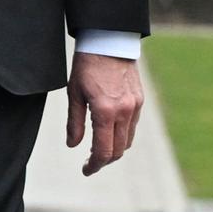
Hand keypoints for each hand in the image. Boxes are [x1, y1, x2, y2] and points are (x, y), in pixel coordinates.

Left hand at [66, 53, 143, 176]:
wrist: (109, 41)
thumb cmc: (86, 65)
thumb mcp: (74, 93)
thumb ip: (74, 122)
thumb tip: (73, 145)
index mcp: (105, 111)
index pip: (103, 151)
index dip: (94, 165)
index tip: (86, 170)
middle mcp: (123, 112)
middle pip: (118, 150)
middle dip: (104, 160)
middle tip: (89, 162)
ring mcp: (134, 106)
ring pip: (128, 140)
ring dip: (115, 149)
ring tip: (99, 148)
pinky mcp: (139, 100)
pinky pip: (132, 126)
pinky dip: (122, 135)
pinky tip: (110, 132)